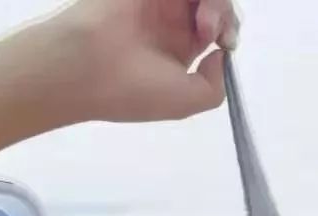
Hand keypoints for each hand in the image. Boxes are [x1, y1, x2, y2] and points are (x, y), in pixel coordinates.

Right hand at [59, 0, 240, 122]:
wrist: (88, 66)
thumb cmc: (135, 90)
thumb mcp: (186, 104)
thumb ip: (215, 86)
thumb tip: (223, 54)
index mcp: (179, 49)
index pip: (217, 27)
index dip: (229, 29)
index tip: (224, 43)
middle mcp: (170, 21)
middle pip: (215, 2)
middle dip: (224, 12)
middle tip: (209, 30)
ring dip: (215, 1)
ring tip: (203, 21)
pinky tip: (195, 4)